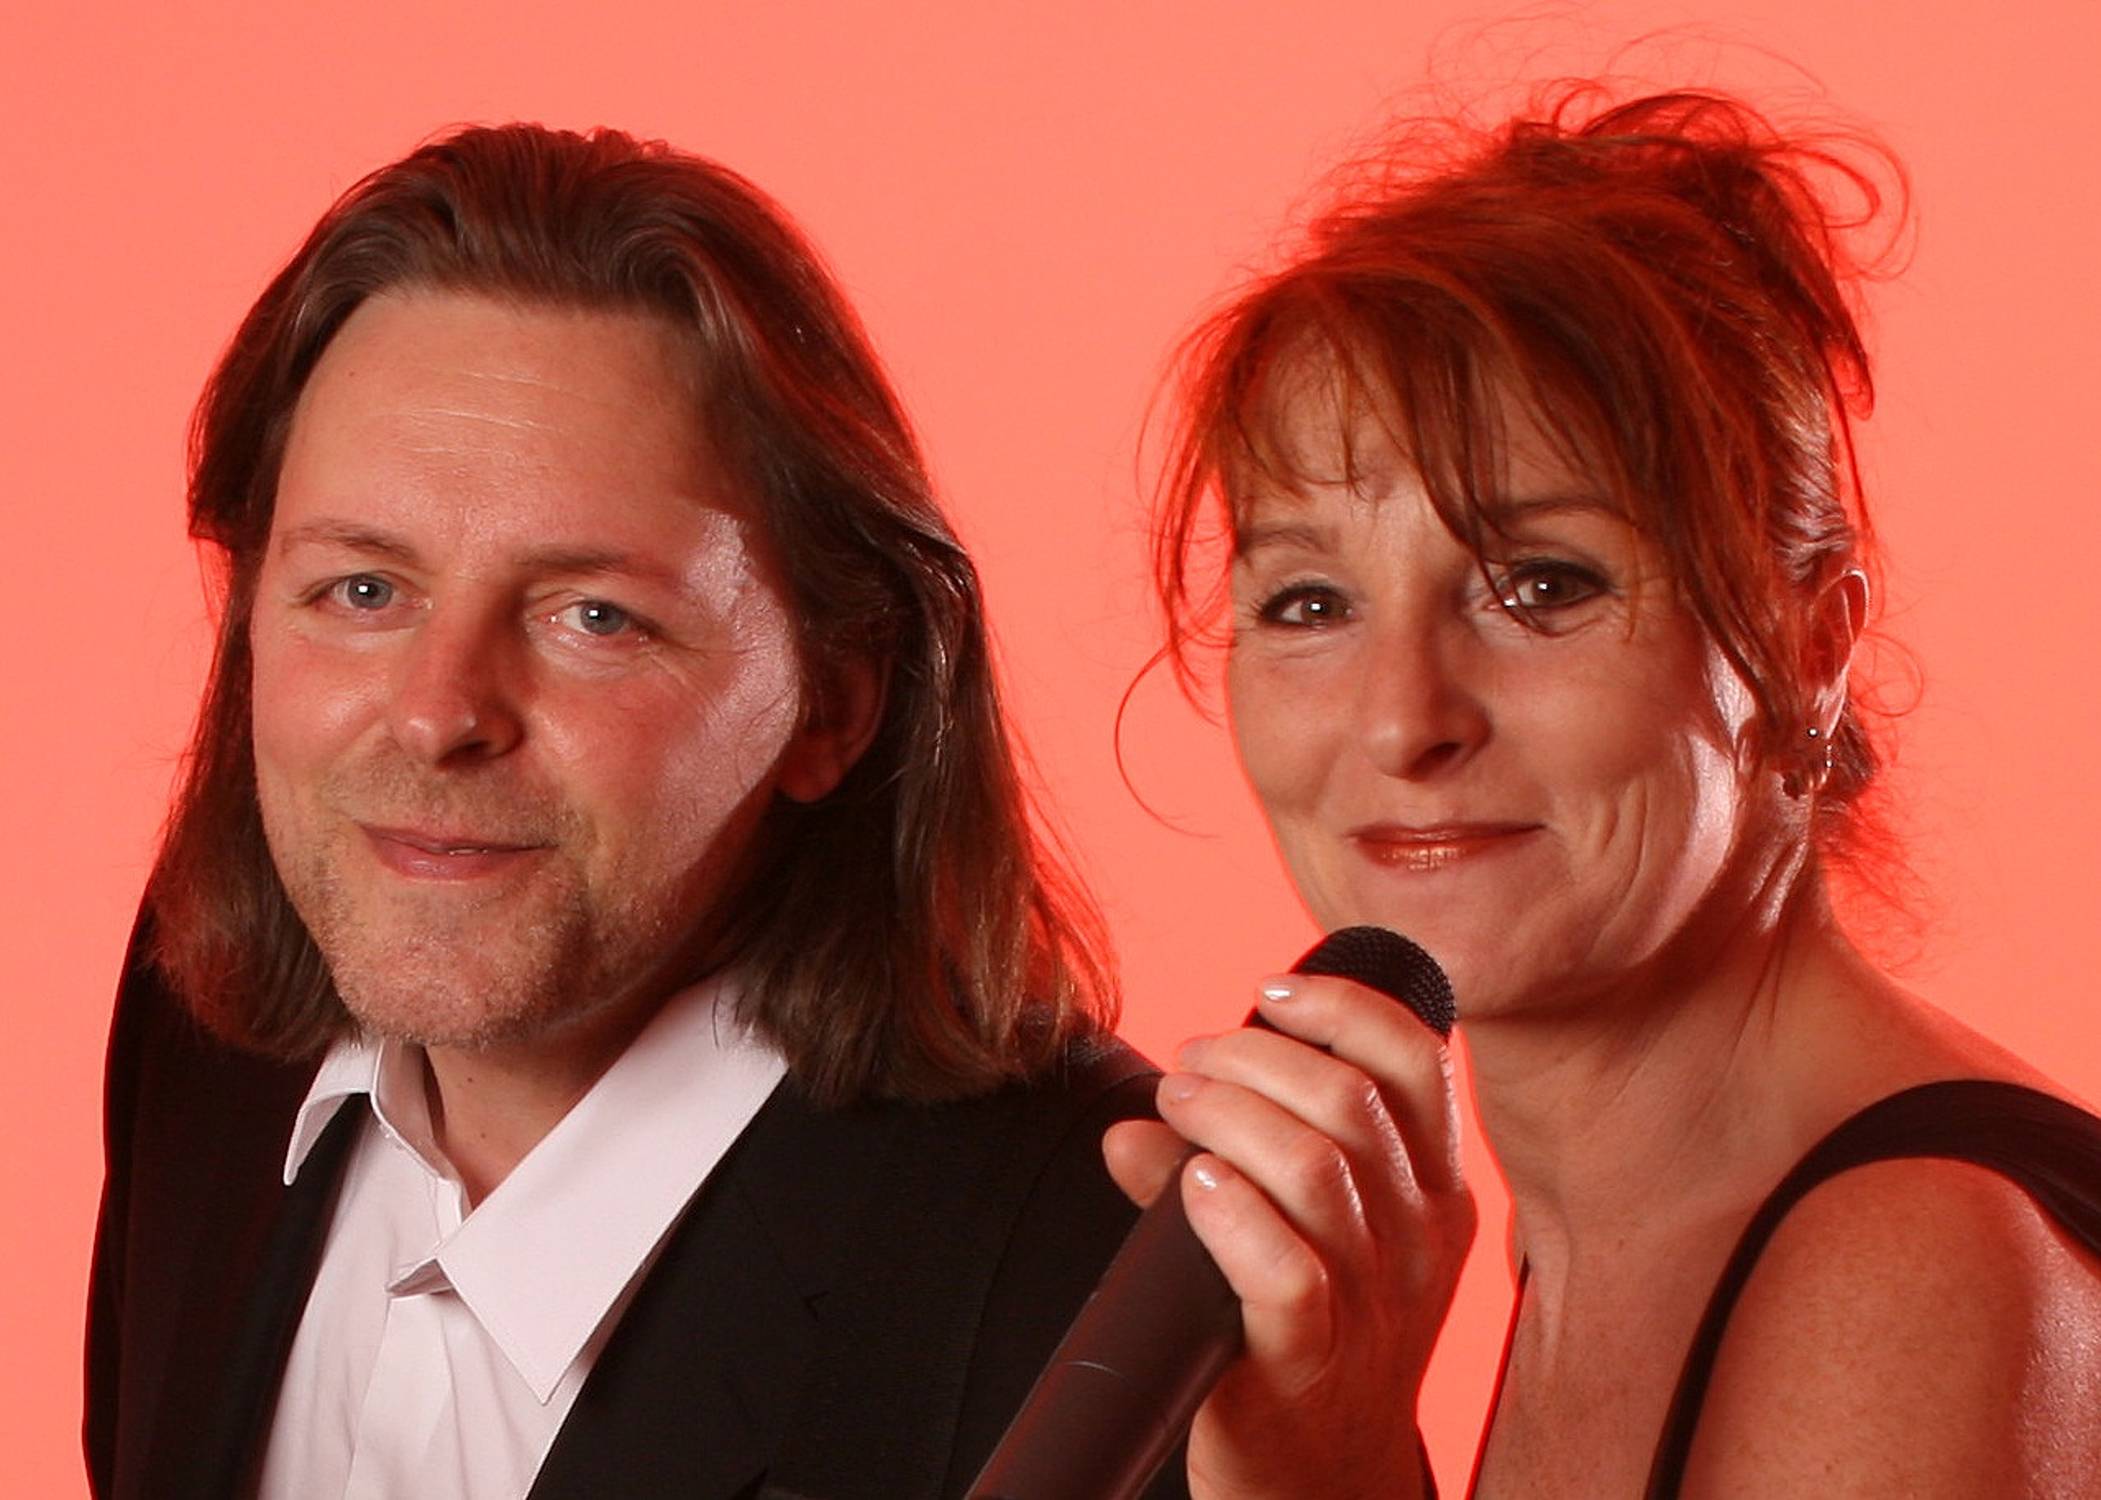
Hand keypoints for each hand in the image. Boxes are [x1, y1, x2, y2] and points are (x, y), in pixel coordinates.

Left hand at [1102, 973, 1473, 1499]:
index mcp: (1433, 1196)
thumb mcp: (1310, 1243)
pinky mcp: (1305, 1360)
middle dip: (1253, 1054)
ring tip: (1173, 1105)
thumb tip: (1134, 1125)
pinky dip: (1228, 1210)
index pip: (1418, 1063)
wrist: (1323, 1488)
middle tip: (1188, 1065)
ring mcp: (1370, 1303)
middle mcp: (1416, 1241)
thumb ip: (1233, 1168)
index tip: (1269, 991)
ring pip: (1313, 1166)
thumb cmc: (1308, 1346)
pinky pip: (1282, 1267)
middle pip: (1349, 1098)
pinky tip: (1188, 1181)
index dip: (1343, 1005)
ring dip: (1224, 1112)